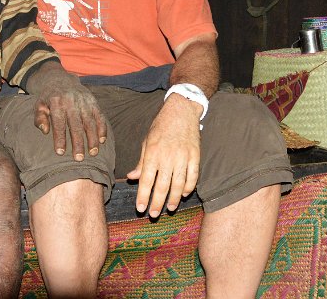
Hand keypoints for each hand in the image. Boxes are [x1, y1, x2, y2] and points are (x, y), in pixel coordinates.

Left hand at [33, 75, 106, 161]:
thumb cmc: (48, 98)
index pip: (58, 123)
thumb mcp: (38, 105)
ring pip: (90, 122)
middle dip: (78, 143)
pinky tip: (102, 140)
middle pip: (76, 125)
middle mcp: (71, 101)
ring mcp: (84, 101)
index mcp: (56, 102)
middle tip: (79, 159)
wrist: (60, 79)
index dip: (60, 138)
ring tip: (93, 153)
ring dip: (92, 138)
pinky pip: (99, 115)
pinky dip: (102, 128)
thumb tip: (45, 131)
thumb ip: (39, 118)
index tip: (60, 153)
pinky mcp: (93, 101)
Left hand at [126, 95, 201, 216]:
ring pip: (178, 184)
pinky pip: (193, 176)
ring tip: (169, 208)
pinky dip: (189, 187)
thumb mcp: (146, 141)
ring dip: (173, 198)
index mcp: (153, 153)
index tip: (141, 208)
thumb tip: (132, 177)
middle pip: (162, 186)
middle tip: (154, 215)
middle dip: (157, 203)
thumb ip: (141, 162)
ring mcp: (183, 157)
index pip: (146, 180)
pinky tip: (184, 194)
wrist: (181, 111)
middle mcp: (167, 157)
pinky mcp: (195, 156)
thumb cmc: (160, 126)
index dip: (143, 196)